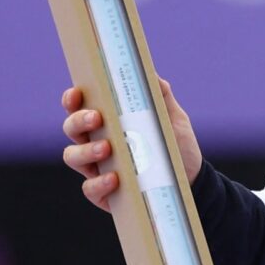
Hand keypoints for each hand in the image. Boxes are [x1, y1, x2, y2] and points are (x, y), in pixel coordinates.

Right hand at [61, 80, 199, 210]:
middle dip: (78, 121)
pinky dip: (99, 182)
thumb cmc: (176, 146)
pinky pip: (90, 188)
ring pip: (73, 156)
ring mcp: (96, 168)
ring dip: (86, 150)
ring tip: (107, 148)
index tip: (76, 93)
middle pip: (71, 128)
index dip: (72, 99)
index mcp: (107, 122)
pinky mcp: (103, 193)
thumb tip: (149, 72)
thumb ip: (160, 96)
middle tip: (96, 118)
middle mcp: (95, 143)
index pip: (80, 107)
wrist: (192, 180)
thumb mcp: (173, 119)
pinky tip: (115, 178)